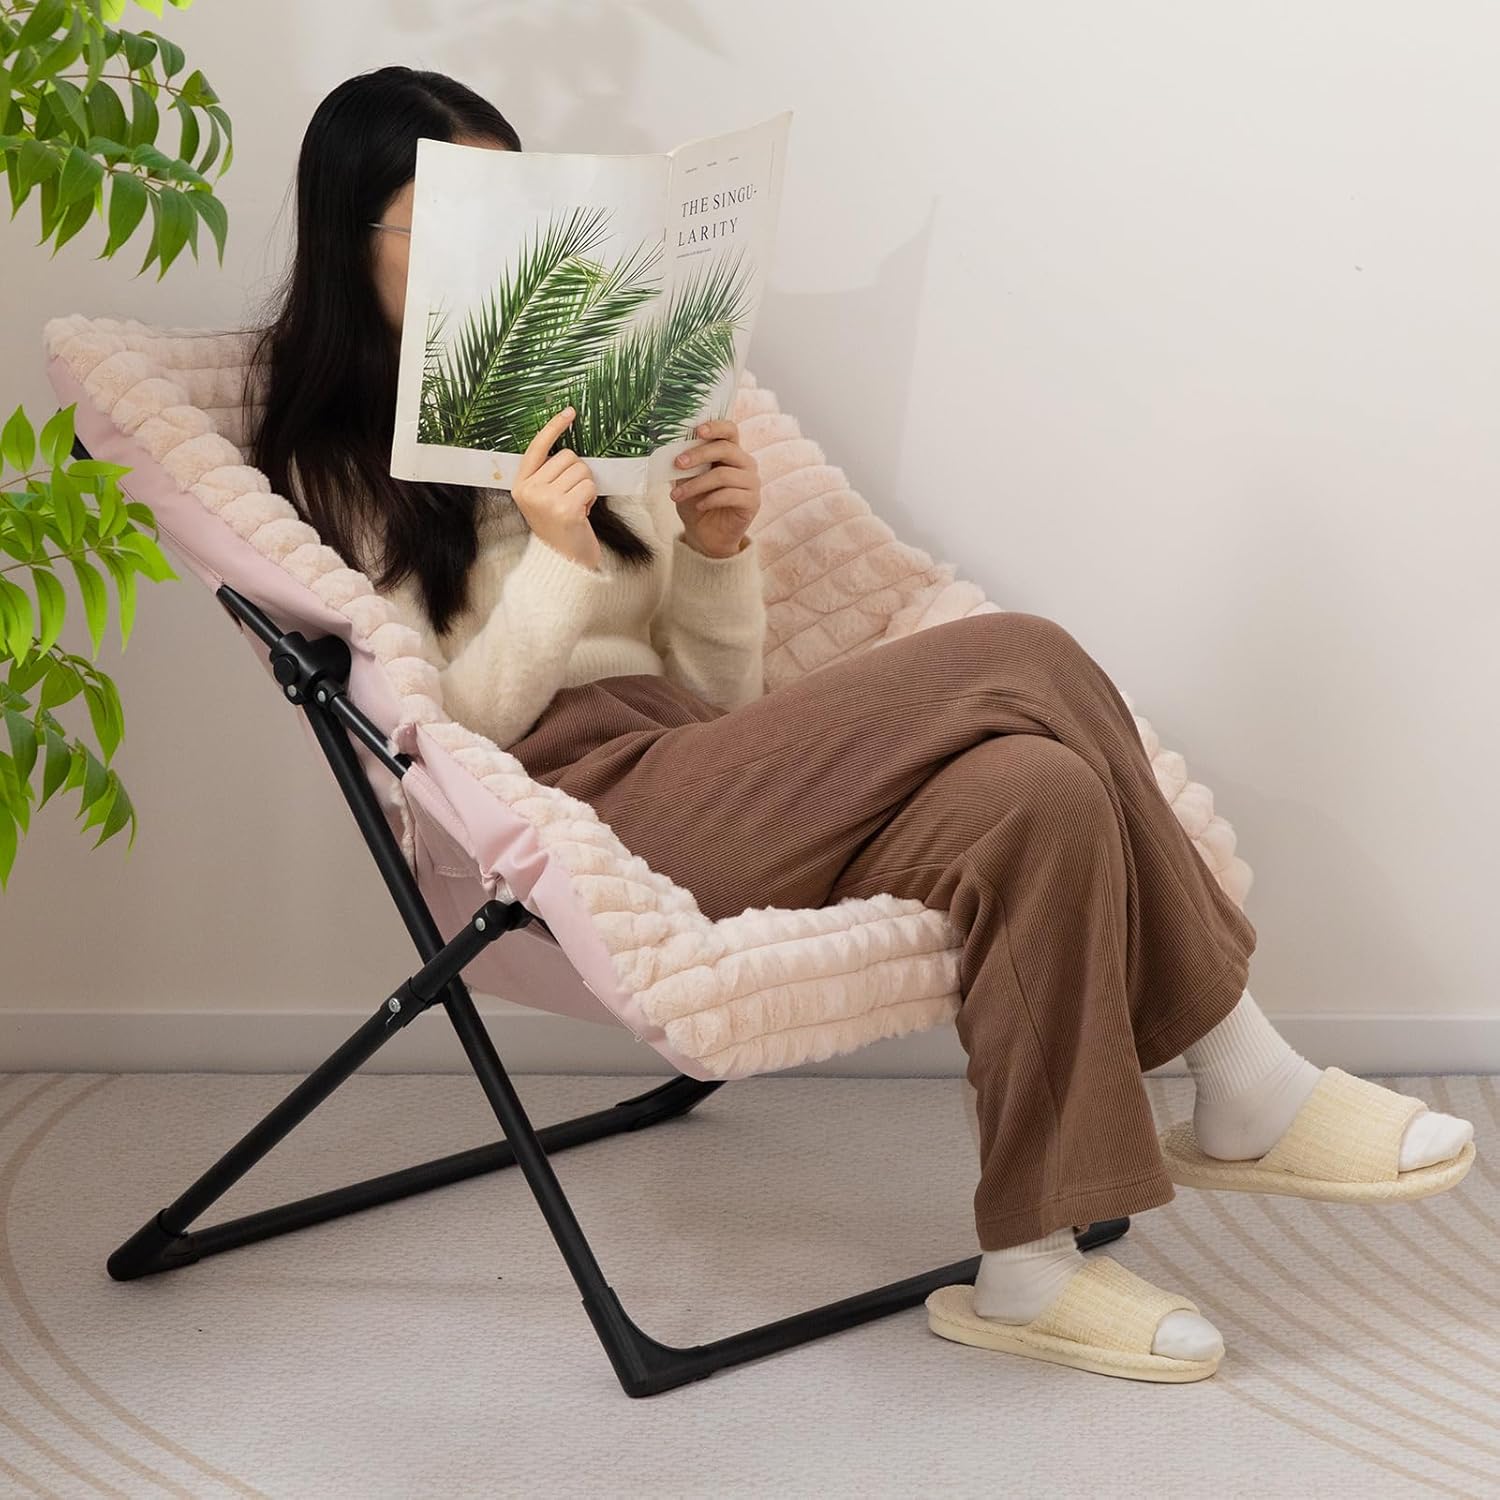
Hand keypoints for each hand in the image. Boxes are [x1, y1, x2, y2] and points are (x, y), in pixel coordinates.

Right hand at [510, 406, 601, 571]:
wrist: (563, 563)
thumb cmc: (558, 527)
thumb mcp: (543, 499)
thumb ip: (548, 475)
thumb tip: (568, 450)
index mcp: (520, 485)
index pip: (537, 447)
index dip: (554, 427)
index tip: (570, 412)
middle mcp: (530, 490)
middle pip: (567, 456)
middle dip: (577, 473)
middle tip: (571, 497)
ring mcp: (546, 499)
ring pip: (581, 469)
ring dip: (585, 487)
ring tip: (576, 507)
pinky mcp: (566, 508)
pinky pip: (590, 485)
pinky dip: (591, 497)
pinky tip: (583, 514)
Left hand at [670, 418, 759, 558]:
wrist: (704, 534)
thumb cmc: (696, 502)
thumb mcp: (686, 479)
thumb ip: (685, 463)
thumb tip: (671, 448)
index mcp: (730, 452)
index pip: (730, 430)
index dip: (715, 426)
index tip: (696, 430)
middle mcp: (745, 463)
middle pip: (726, 449)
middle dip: (698, 455)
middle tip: (677, 464)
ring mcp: (752, 482)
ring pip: (724, 475)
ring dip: (696, 484)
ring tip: (676, 496)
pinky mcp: (752, 502)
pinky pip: (730, 495)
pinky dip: (710, 500)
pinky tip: (698, 506)